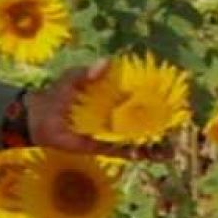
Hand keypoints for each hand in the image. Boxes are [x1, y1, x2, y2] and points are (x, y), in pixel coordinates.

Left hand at [25, 59, 172, 160]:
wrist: (38, 119)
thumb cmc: (57, 95)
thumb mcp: (72, 79)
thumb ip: (88, 72)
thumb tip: (107, 61)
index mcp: (111, 98)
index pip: (137, 98)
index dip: (154, 100)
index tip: (173, 102)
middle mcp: (114, 116)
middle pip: (142, 120)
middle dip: (160, 124)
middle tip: (179, 127)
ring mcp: (109, 132)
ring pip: (136, 139)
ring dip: (153, 143)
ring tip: (172, 149)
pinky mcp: (101, 147)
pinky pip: (121, 152)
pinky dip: (135, 154)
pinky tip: (150, 155)